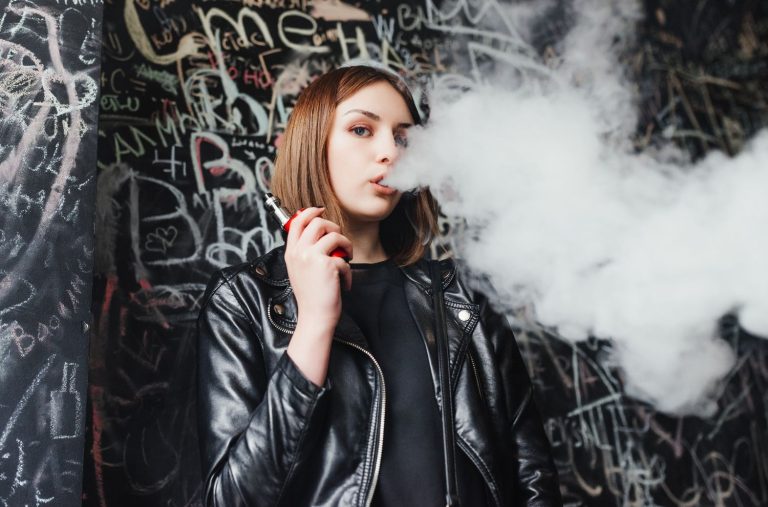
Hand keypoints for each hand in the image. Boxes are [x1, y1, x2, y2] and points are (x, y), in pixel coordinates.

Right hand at [284, 207, 352, 331]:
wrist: (315, 316)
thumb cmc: (311, 296)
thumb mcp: (300, 270)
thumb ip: (304, 252)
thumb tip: (319, 234)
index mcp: (291, 253)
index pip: (297, 222)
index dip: (310, 212)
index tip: (321, 211)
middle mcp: (299, 252)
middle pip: (318, 222)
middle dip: (334, 228)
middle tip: (340, 241)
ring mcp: (312, 257)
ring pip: (334, 235)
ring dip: (345, 245)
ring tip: (346, 259)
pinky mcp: (327, 264)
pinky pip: (343, 258)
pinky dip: (348, 272)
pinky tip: (343, 284)